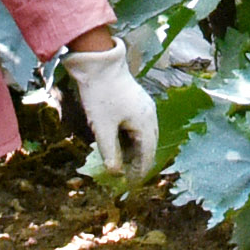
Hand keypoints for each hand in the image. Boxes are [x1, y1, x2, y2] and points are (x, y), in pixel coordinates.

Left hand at [64, 44, 157, 183]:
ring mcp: (145, 107)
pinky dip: (132, 137)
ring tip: (122, 161)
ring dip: (135, 150)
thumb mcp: (102, 128)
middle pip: (149, 146)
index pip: (147, 155)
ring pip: (144, 135)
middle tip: (125, 176)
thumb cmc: (100, 95)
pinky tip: (120, 141)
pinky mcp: (138, 101)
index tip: (129, 185)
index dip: (139, 172)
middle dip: (138, 162)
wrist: (99, 64)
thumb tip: (116, 174)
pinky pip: (139, 125)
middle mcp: (150, 115)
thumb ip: (110, 153)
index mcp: (144, 123)